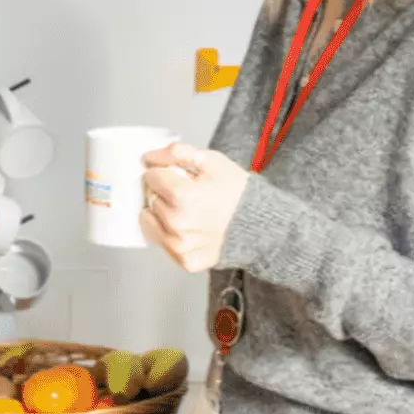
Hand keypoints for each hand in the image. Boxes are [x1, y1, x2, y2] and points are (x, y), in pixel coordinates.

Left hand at [139, 142, 249, 273]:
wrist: (265, 226)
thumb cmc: (240, 194)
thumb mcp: (212, 161)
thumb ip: (176, 152)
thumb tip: (148, 158)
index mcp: (181, 195)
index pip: (151, 177)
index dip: (165, 173)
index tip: (179, 176)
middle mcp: (176, 223)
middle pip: (151, 198)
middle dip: (164, 193)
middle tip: (188, 194)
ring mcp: (180, 245)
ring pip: (152, 221)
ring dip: (163, 214)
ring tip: (190, 211)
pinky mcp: (185, 261)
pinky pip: (163, 244)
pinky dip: (171, 235)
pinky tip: (190, 229)